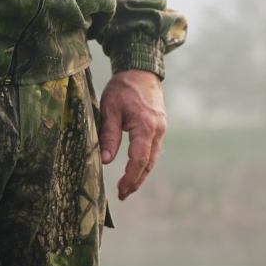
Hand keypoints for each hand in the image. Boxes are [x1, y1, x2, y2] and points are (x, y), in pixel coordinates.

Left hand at [99, 69, 166, 200]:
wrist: (140, 70)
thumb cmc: (122, 88)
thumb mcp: (109, 109)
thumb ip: (108, 135)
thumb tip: (105, 160)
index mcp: (145, 127)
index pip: (139, 160)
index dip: (130, 178)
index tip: (120, 190)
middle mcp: (157, 130)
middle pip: (148, 163)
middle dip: (136, 181)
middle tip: (123, 195)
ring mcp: (161, 129)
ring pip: (152, 158)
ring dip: (141, 174)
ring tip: (127, 187)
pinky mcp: (159, 127)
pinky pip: (153, 149)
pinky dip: (144, 162)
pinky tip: (135, 169)